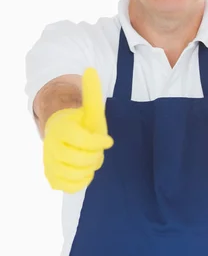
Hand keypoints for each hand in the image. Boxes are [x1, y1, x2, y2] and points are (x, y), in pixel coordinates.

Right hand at [43, 68, 113, 193]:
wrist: (61, 135)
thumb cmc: (80, 123)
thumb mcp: (89, 109)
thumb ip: (92, 93)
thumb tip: (91, 69)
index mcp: (61, 128)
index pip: (82, 140)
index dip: (98, 143)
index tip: (108, 141)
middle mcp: (51, 146)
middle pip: (79, 159)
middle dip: (94, 157)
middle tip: (98, 151)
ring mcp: (50, 163)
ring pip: (73, 174)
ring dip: (88, 169)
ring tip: (91, 160)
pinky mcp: (52, 177)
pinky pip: (67, 186)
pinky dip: (80, 182)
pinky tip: (85, 171)